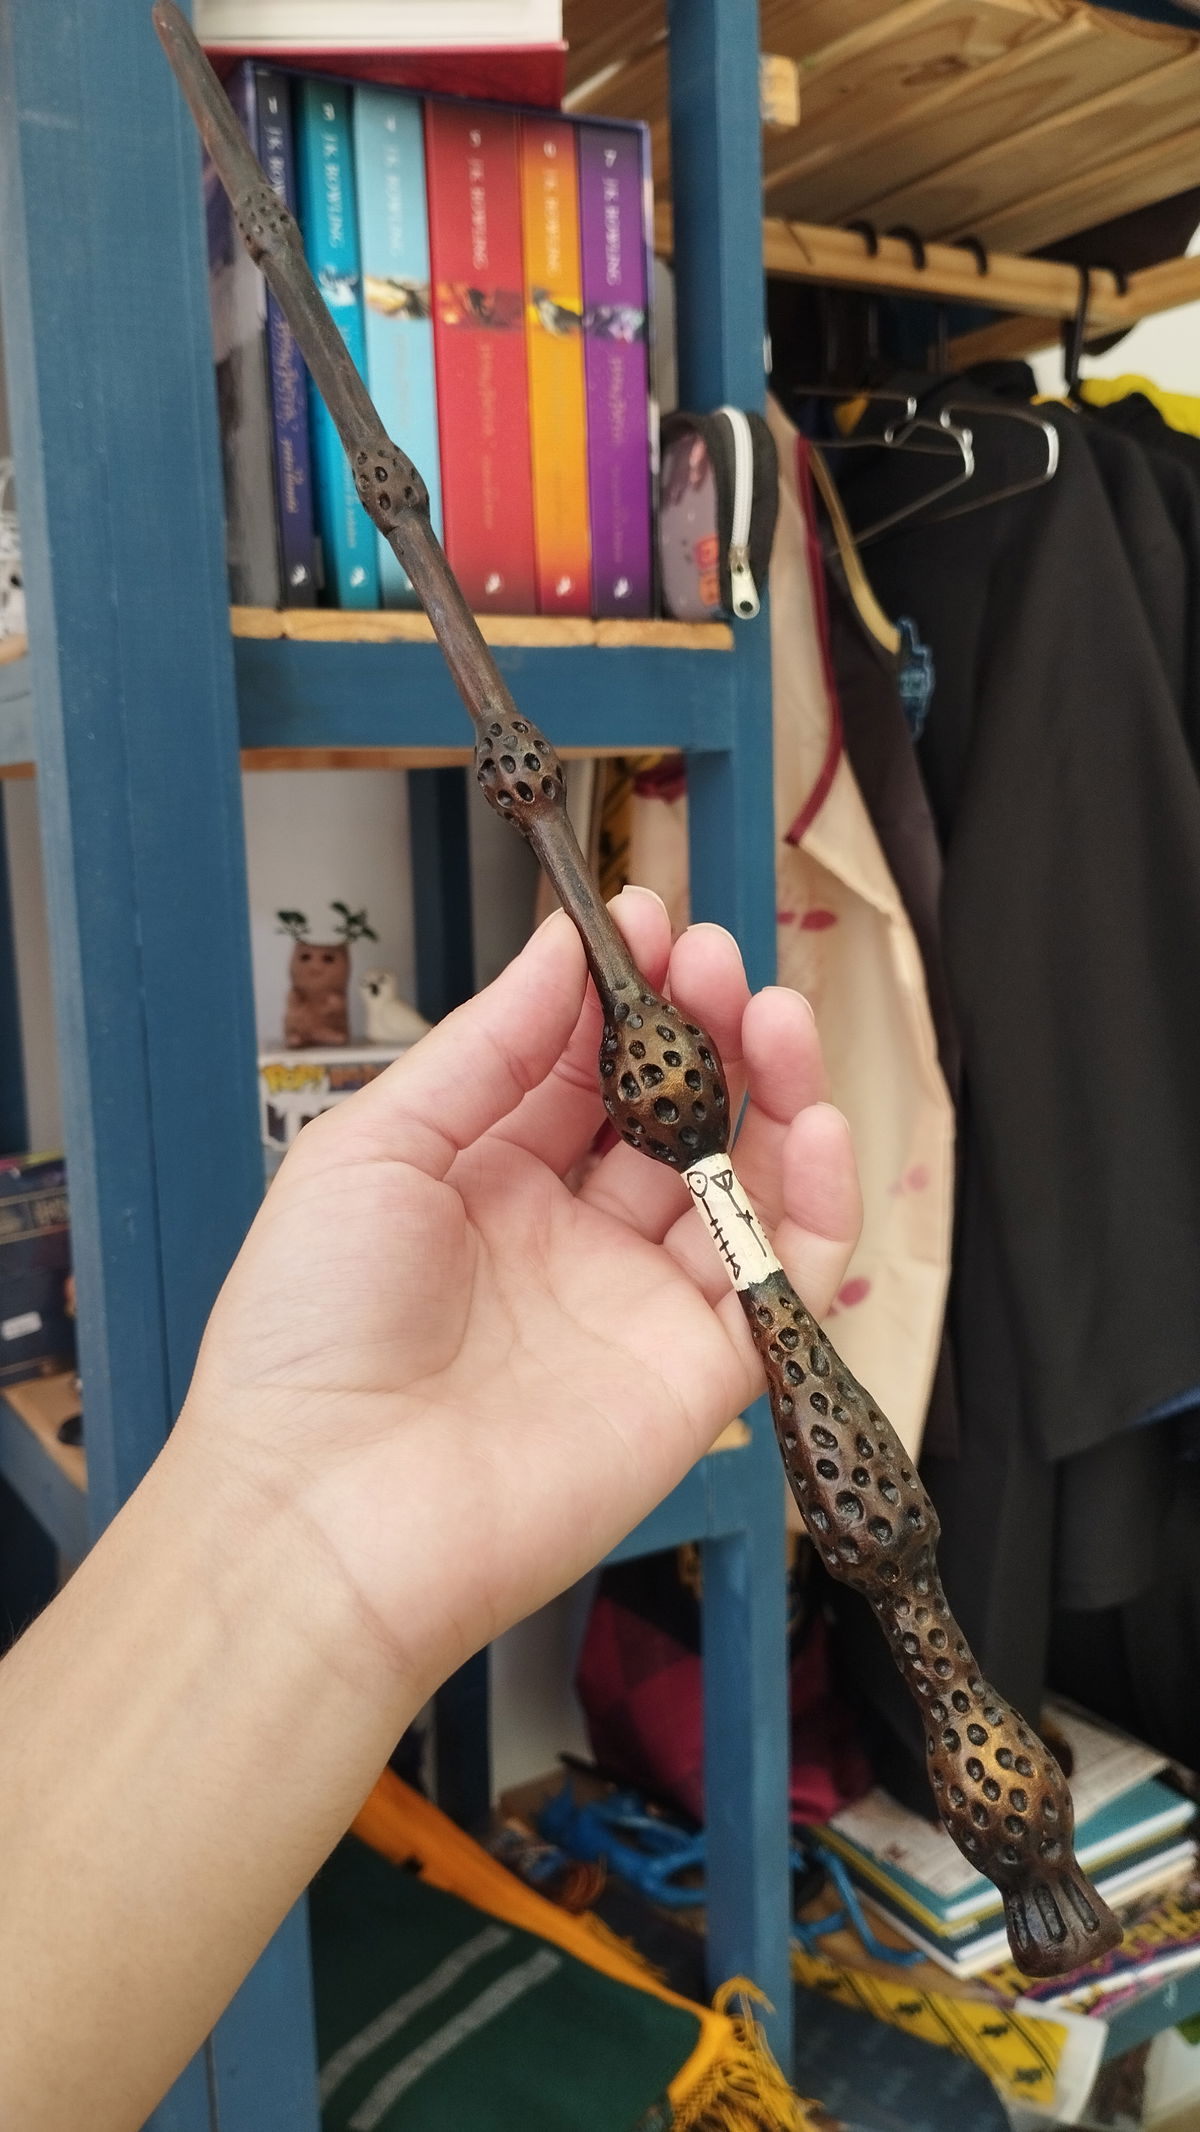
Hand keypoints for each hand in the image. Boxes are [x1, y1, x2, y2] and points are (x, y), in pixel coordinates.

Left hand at [181, 888, 860, 1704]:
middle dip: (703, 1026)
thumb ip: (487, 1048)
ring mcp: (636, 1305)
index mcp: (482, 1183)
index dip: (621, 995)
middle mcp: (567, 1240)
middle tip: (716, 958)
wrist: (326, 1510)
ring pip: (740, 1181)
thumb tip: (562, 948)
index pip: (579, 1069)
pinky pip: (785, 1279)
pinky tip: (813, 1123)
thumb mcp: (375, 1146)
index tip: (647, 922)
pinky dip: (819, 1203)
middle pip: (670, 1114)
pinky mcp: (696, 1376)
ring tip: (775, 1012)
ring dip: (772, 1090)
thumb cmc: (312, 1332)